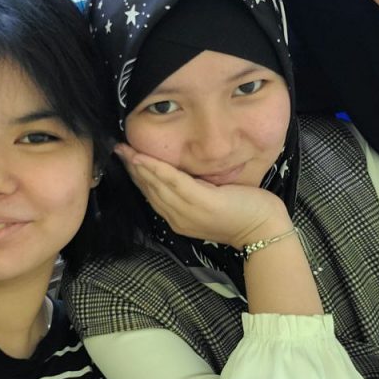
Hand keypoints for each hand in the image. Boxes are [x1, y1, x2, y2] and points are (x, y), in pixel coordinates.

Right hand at [115, 143, 290, 247]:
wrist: (262, 229)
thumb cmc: (241, 213)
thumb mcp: (209, 204)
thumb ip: (192, 193)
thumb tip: (180, 175)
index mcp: (178, 219)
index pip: (151, 195)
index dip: (136, 175)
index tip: (124, 158)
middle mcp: (177, 218)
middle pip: (148, 189)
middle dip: (131, 168)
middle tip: (116, 149)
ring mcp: (188, 211)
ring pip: (156, 185)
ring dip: (138, 166)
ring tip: (124, 149)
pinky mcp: (201, 202)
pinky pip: (174, 182)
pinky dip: (157, 169)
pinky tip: (143, 157)